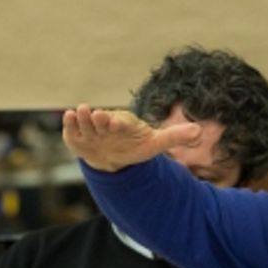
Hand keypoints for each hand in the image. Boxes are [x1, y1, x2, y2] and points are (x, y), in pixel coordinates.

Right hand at [61, 104, 199, 172]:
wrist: (112, 155)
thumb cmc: (134, 146)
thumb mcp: (154, 144)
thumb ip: (174, 137)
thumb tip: (199, 132)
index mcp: (125, 124)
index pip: (123, 123)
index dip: (120, 123)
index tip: (116, 122)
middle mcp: (107, 124)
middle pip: (103, 121)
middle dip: (99, 119)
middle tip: (97, 114)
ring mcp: (91, 131)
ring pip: (86, 124)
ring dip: (82, 119)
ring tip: (78, 111)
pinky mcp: (78, 137)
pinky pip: (72, 130)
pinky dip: (70, 125)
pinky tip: (68, 116)